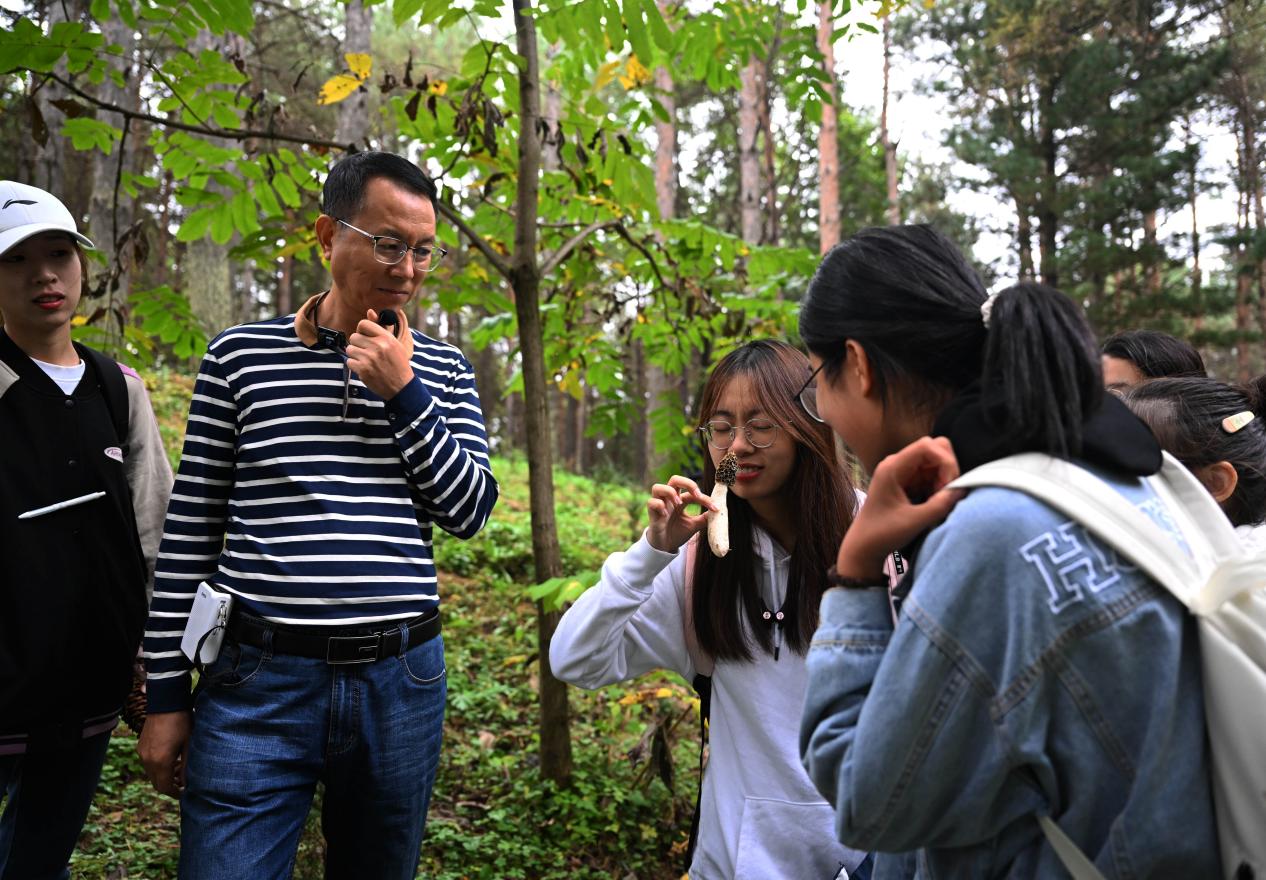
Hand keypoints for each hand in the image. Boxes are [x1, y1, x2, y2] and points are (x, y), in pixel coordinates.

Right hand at [138, 710, 191, 797]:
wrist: (167, 702)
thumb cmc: (182, 722)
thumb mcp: (190, 745)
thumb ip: (188, 766)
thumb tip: (187, 783)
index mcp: (160, 761)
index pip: (163, 787)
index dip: (174, 793)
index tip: (184, 793)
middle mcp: (147, 760)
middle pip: (156, 782)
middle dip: (169, 785)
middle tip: (183, 781)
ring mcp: (142, 752)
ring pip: (152, 773)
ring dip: (164, 775)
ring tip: (180, 768)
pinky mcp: (141, 746)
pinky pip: (148, 763)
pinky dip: (158, 766)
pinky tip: (171, 758)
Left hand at [348, 309, 412, 399]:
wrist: (402, 386)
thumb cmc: (398, 363)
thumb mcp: (394, 343)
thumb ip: (380, 327)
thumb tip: (369, 311)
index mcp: (386, 337)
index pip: (363, 324)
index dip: (362, 331)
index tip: (366, 337)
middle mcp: (378, 346)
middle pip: (354, 337)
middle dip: (358, 344)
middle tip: (366, 352)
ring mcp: (370, 358)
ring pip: (349, 349)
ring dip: (355, 355)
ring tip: (366, 360)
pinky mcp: (363, 370)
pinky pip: (349, 361)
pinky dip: (354, 365)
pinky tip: (364, 368)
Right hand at [646, 475, 717, 552]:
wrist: (665, 547)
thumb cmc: (677, 533)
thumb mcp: (694, 526)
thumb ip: (704, 518)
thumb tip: (718, 513)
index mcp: (680, 500)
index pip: (692, 492)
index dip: (705, 498)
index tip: (716, 508)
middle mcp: (669, 499)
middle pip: (675, 479)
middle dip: (687, 483)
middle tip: (696, 495)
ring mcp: (659, 505)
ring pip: (658, 487)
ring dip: (670, 492)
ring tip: (678, 504)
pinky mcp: (651, 513)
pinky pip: (651, 502)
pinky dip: (659, 505)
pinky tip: (665, 515)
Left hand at [837, 436, 963, 578]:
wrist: (863, 547)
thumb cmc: (883, 534)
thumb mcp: (914, 521)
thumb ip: (940, 505)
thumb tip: (962, 489)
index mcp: (893, 467)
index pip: (927, 445)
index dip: (945, 460)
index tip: (950, 485)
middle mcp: (897, 464)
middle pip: (934, 449)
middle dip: (947, 469)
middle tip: (945, 494)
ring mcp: (902, 472)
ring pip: (934, 463)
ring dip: (943, 480)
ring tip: (937, 502)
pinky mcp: (906, 482)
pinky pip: (930, 475)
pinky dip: (937, 486)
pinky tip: (933, 503)